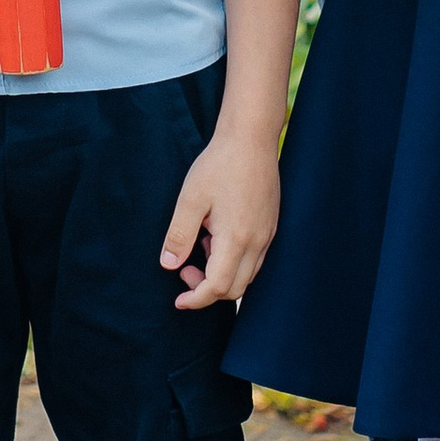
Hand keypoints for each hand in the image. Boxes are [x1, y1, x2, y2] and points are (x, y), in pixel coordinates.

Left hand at [161, 120, 280, 310]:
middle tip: (184, 269)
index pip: (219, 287)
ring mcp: (267, 234)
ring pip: (247, 275)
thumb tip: (169, 265)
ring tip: (201, 245)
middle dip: (208, 290)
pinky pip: (254, 258)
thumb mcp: (190, 199)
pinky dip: (234, 260)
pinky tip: (217, 236)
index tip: (179, 301)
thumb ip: (179, 235)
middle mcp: (257, 242)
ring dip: (221, 274)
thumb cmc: (219, 165)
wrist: (251, 139)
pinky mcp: (270, 225)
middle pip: (236, 288)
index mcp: (236, 238)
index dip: (197, 299)